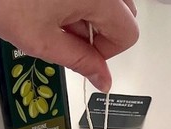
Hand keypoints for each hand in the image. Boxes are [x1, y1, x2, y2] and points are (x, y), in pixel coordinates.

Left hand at [0, 0, 138, 91]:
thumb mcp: (43, 42)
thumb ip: (79, 61)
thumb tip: (101, 79)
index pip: (128, 34)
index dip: (106, 52)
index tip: (85, 56)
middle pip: (123, 13)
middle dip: (100, 32)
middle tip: (70, 38)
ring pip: (107, 0)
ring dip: (89, 15)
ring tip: (54, 19)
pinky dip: (77, 1)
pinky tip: (51, 5)